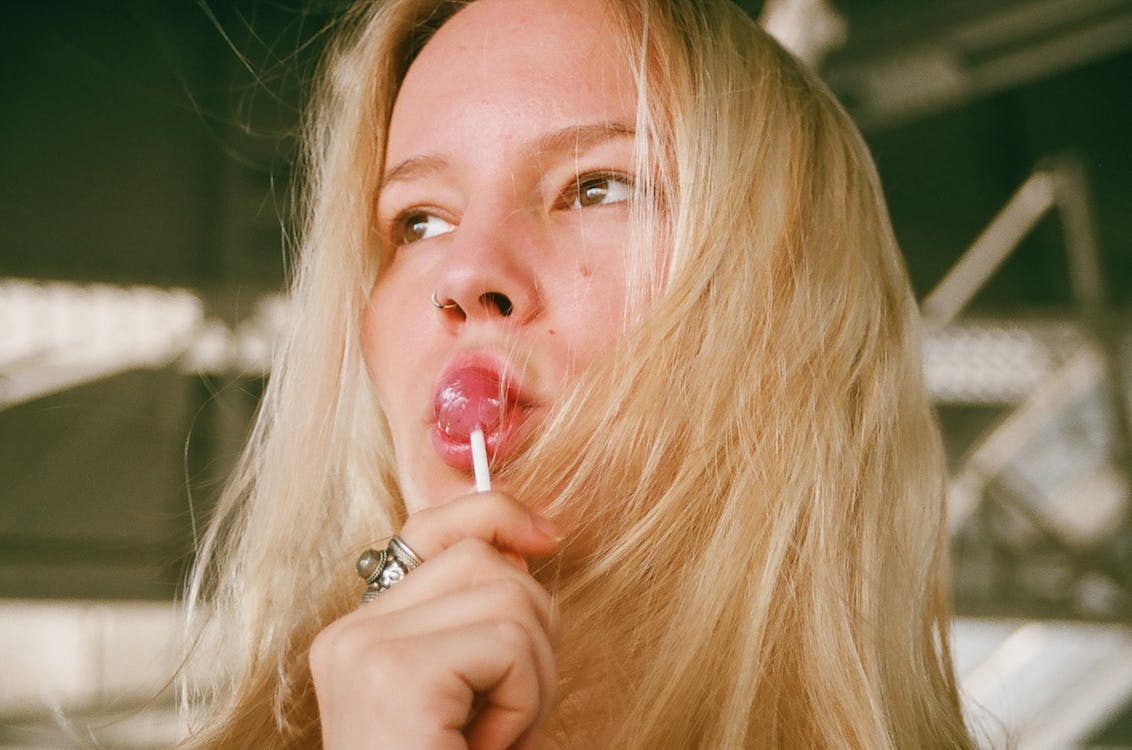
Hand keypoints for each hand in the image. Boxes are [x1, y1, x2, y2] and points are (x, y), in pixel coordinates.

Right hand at [310, 492, 561, 749]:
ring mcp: (364, 651)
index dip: (494, 513)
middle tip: (507, 717)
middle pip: (486, 560)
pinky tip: (487, 749)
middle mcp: (350, 634)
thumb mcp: (471, 694)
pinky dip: (522, 702)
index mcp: (362, 636)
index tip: (547, 536)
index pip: (431, 530)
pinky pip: (508, 642)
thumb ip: (479, 619)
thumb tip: (528, 540)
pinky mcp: (394, 675)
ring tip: (496, 739)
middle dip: (531, 634)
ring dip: (532, 677)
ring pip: (509, 597)